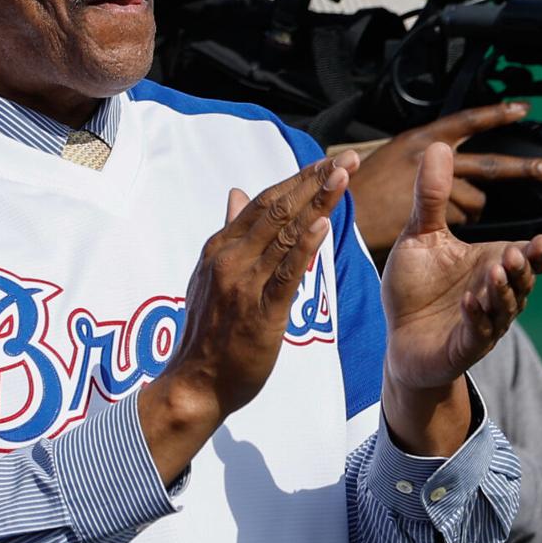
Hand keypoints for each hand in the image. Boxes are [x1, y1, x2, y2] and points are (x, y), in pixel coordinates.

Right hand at [138, 151, 357, 482]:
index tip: (326, 161)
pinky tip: (323, 224)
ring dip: (316, 202)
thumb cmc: (208, 332)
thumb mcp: (212, 274)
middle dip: (314, 180)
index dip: (298, 179)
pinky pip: (285, 274)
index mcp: (221, 247)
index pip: (264, 202)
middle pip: (277, 209)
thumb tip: (236, 194)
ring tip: (342, 176)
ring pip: (284, 234)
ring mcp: (243, 284)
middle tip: (346, 158)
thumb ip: (231, 233)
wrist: (195, 384)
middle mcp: (230, 258)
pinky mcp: (260, 312)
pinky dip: (304, 246)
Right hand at [345, 102, 541, 255]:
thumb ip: (425, 155)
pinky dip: (453, 226)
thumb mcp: (392, 157)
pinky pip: (459, 222)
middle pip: (490, 165)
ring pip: (476, 201)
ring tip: (447, 212)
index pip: (467, 121)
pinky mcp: (435, 217)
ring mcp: (435, 191)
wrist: (344, 216)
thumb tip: (448, 157)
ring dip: (470, 209)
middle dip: (526, 168)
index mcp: (420, 139)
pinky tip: (434, 228)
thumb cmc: (363, 189)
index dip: (496, 114)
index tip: (523, 109)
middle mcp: (430, 160)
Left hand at [380, 142, 541, 453]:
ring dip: (502, 291)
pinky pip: (478, 331)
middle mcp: (495, 293)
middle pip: (522, 282)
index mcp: (490, 264)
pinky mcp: (465, 345)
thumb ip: (431, 195)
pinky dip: (476, 317)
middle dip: (522, 269)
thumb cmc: (416, 287)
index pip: (526, 257)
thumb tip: (438, 146)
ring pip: (504, 307)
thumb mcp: (420, 235)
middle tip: (516, 254)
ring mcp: (484, 321)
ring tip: (494, 274)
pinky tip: (470, 302)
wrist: (400, 337)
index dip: (538, 251)